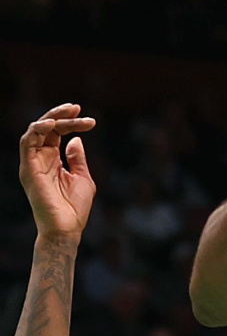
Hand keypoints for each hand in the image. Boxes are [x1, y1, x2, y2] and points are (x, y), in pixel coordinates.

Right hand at [18, 103, 96, 241]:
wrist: (67, 229)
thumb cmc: (74, 207)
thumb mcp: (82, 177)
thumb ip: (77, 158)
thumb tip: (75, 139)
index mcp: (52, 161)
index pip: (57, 134)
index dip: (70, 123)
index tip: (90, 120)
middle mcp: (39, 160)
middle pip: (45, 129)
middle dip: (60, 115)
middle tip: (77, 107)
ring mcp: (32, 164)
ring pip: (35, 131)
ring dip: (50, 118)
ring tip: (68, 111)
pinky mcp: (28, 170)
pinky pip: (27, 144)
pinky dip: (37, 131)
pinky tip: (52, 124)